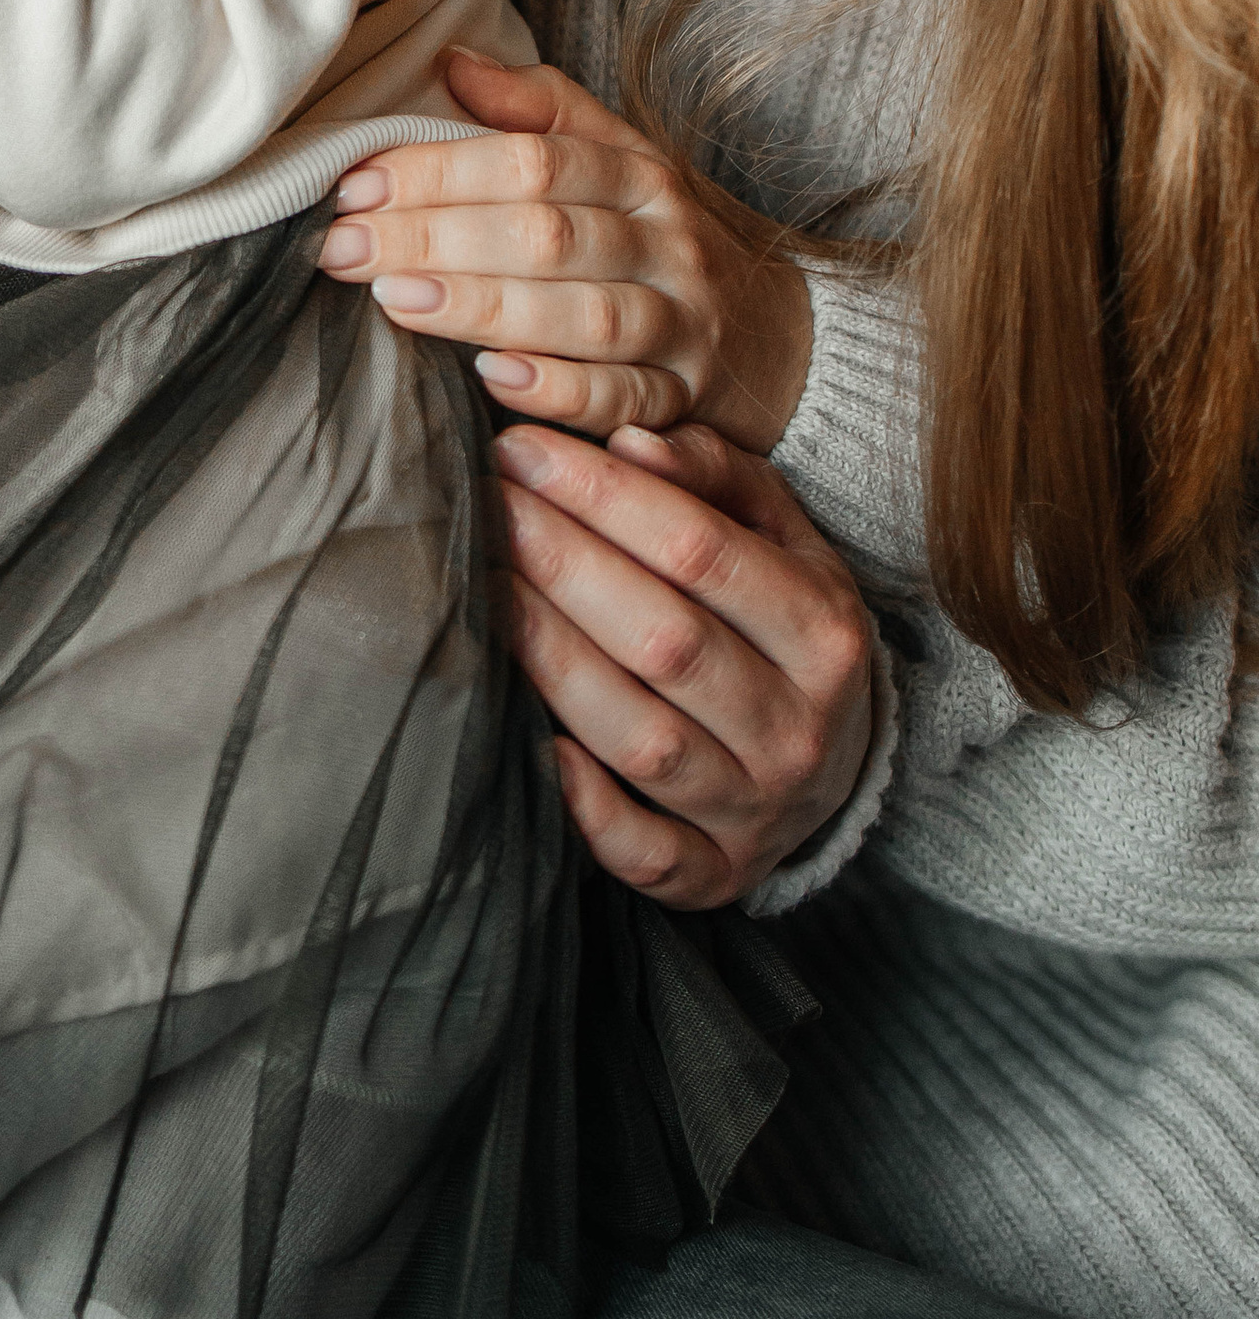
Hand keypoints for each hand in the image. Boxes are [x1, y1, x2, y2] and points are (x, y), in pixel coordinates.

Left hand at [318, 49, 813, 447]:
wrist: (771, 332)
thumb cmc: (655, 237)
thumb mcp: (616, 157)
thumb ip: (537, 111)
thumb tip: (450, 62)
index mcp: (639, 174)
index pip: (533, 161)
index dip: (440, 172)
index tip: (354, 188)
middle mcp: (664, 243)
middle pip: (546, 234)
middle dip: (434, 238)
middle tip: (343, 249)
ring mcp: (679, 324)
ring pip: (584, 316)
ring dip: (484, 307)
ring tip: (394, 301)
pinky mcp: (682, 399)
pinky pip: (624, 400)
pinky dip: (559, 391)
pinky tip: (492, 380)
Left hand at [496, 419, 873, 905]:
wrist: (839, 763)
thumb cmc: (781, 624)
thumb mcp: (783, 539)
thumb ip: (716, 479)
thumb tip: (633, 444)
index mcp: (825, 632)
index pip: (700, 552)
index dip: (602, 496)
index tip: (523, 452)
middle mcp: (799, 728)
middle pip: (664, 640)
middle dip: (561, 562)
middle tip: (486, 505)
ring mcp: (756, 810)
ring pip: (641, 739)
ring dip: (549, 659)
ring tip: (480, 588)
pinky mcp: (714, 875)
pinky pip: (643, 852)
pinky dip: (583, 806)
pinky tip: (528, 739)